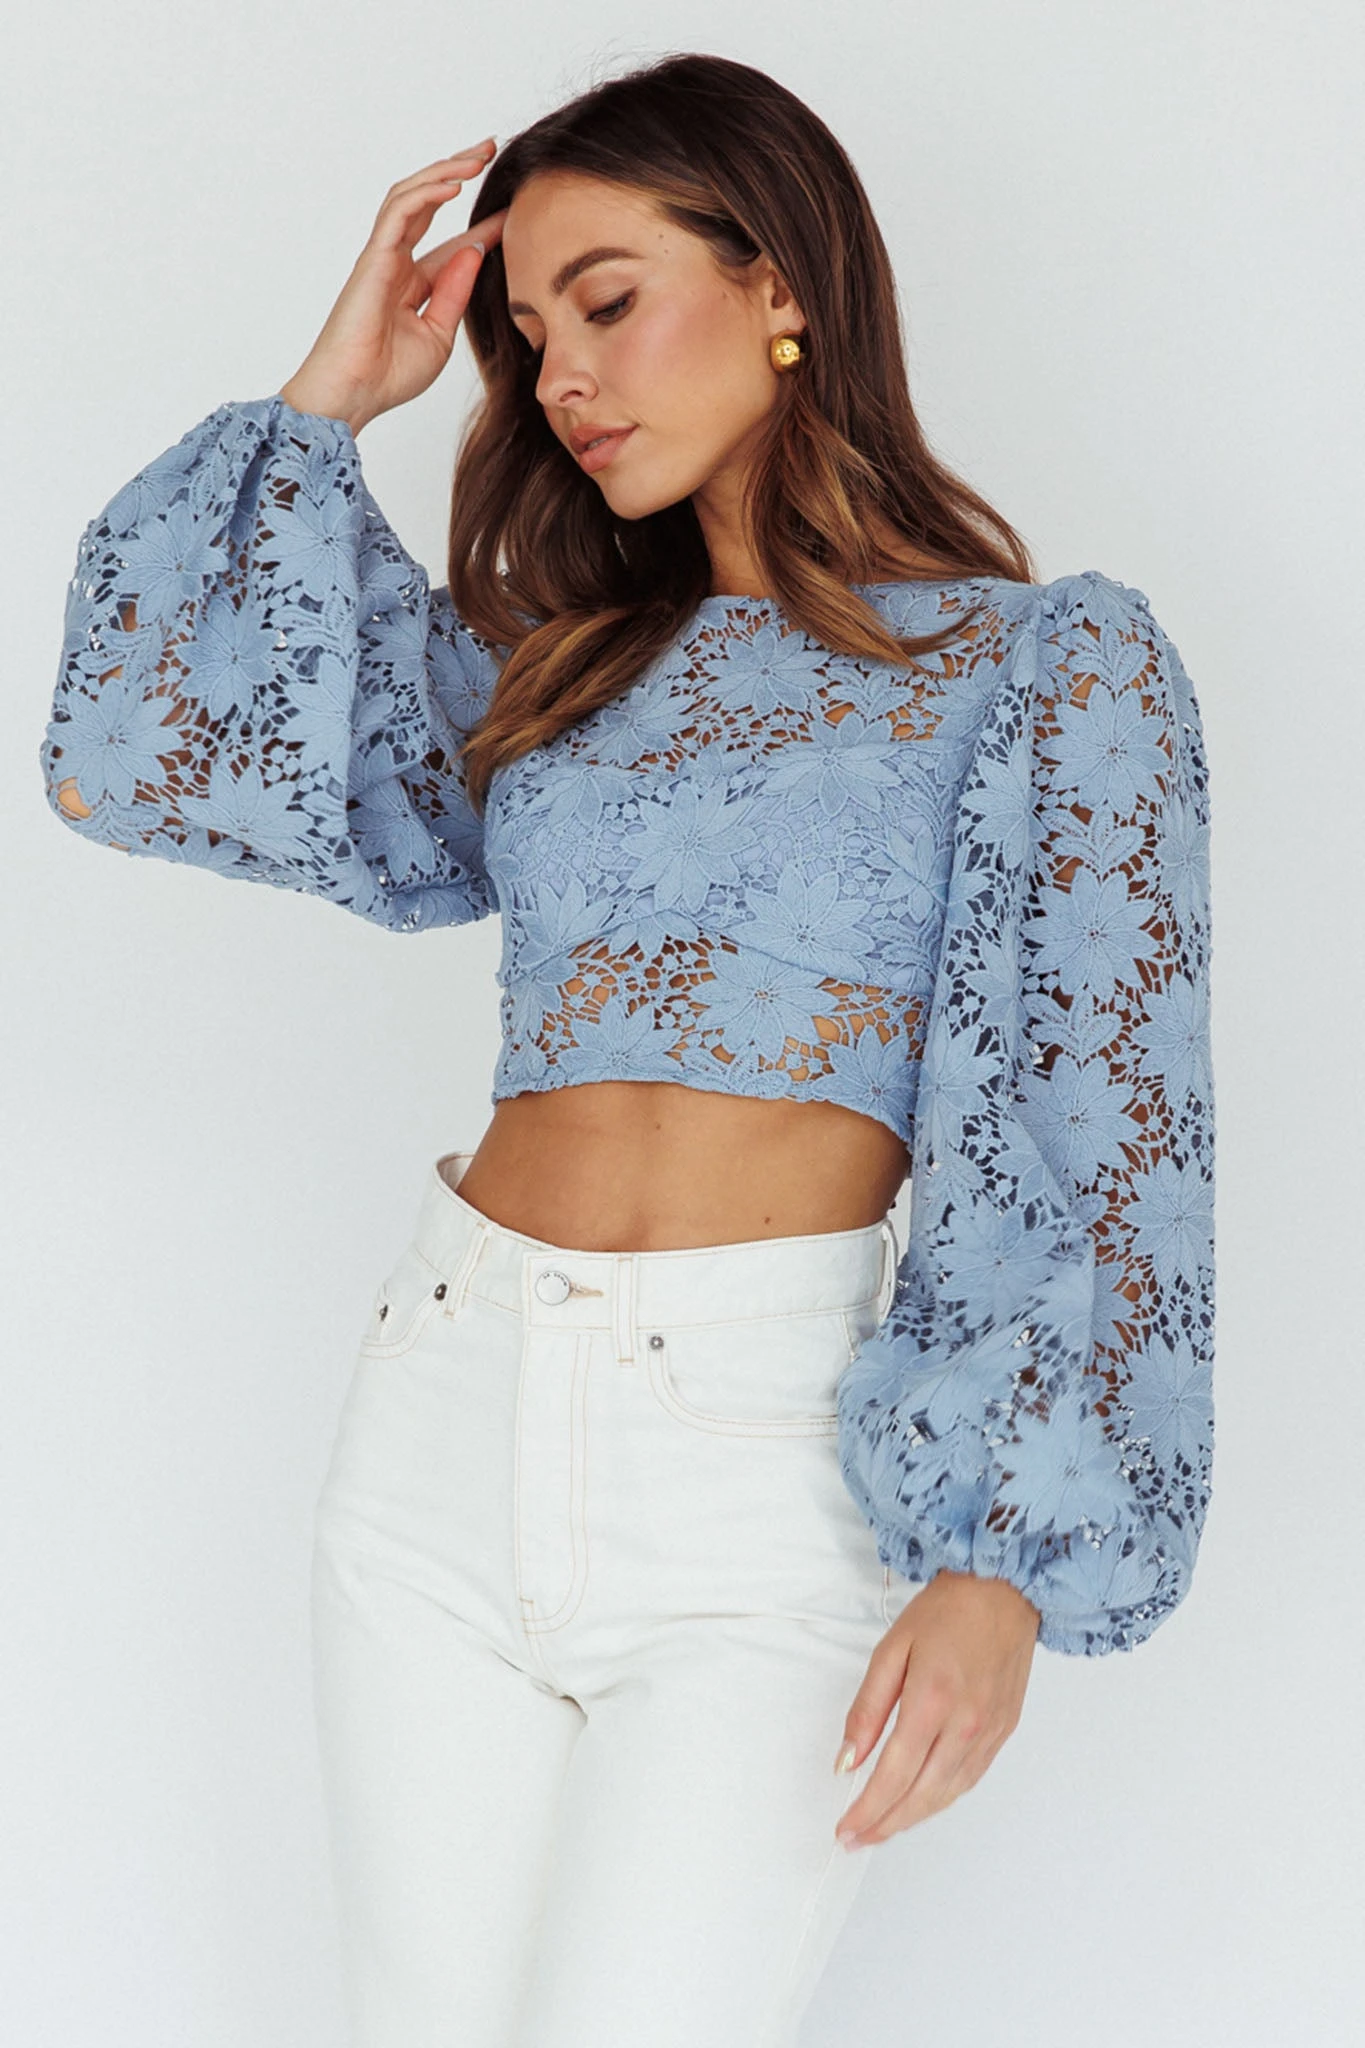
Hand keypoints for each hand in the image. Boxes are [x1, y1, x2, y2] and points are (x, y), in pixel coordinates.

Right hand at [278, 138, 508, 435]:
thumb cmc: (388, 375)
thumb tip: (475, 250)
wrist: (354, 393)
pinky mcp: (373, 257)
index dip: (484, 224)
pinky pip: (400, 212)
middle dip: (458, 173)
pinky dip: (427, 194)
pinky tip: (454, 185)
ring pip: (412, 196)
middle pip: (429, 203)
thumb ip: (456, 291)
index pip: (454, 243)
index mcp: (413, 283)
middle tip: (491, 149)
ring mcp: (382, 256)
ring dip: (444, 171)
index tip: (515, 211)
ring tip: (476, 156)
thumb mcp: (439, 334)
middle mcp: (396, 262)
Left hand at [832, 1568, 1039, 1848]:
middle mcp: (966, 1725)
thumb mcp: (892, 1649)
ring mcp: (990, 1732)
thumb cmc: (947, 1610)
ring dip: (913, 1818)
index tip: (845, 1829)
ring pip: (947, 1795)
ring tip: (883, 1828)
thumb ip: (867, 1709)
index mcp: (932, 1702)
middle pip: (921, 1796)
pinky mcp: (1005, 1731)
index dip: (867, 1810)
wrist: (1003, 1588)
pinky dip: (942, 1798)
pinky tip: (923, 1802)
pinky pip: (970, 1779)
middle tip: (856, 1839)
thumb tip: (847, 1760)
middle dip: (885, 1824)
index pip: (893, 1776)